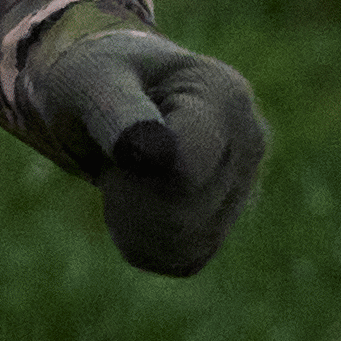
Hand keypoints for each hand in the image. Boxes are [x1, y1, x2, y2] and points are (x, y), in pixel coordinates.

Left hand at [29, 24, 266, 278]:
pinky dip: (142, 239)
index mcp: (225, 94)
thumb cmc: (95, 79)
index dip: (134, 170)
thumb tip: (158, 154)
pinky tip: (137, 198)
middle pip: (182, 214)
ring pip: (182, 244)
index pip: (185, 171)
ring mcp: (244, 187)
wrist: (105, 98)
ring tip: (127, 169)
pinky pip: (178, 260)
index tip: (114, 141)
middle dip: (130, 193)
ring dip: (132, 218)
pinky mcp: (224, 224)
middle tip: (114, 152)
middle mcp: (250, 142)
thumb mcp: (91, 82)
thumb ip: (119, 112)